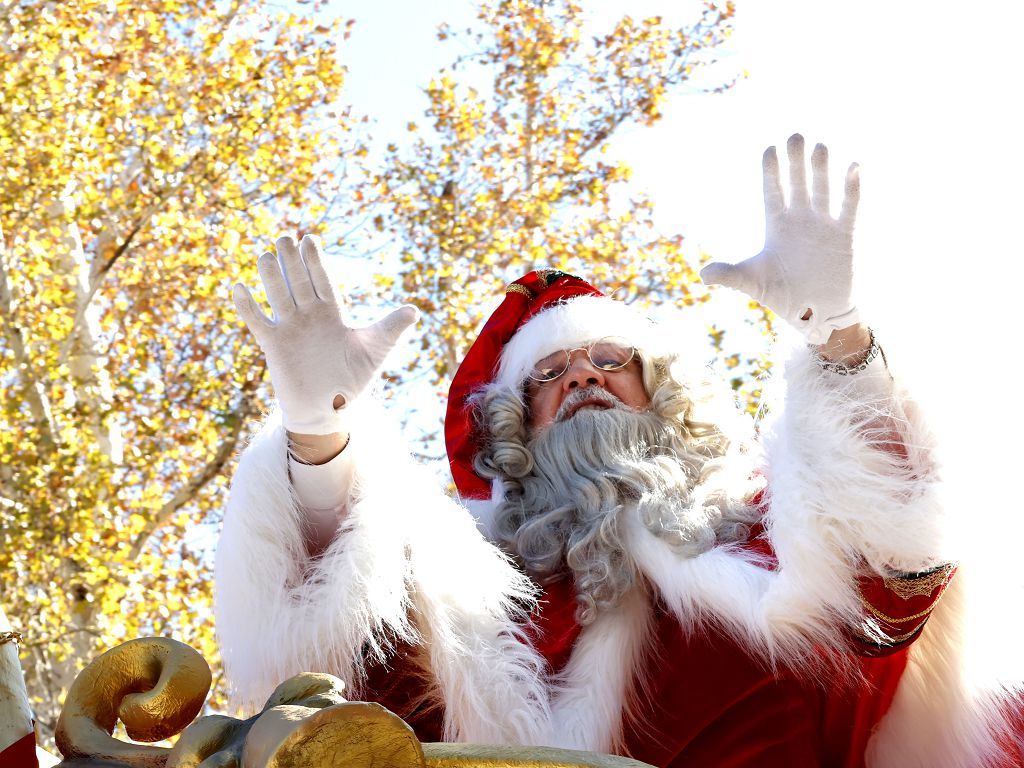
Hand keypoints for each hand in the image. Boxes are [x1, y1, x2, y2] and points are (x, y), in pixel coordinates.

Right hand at [233, 235, 416, 434]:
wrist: (330, 410)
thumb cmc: (354, 379)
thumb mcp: (375, 350)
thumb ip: (391, 328)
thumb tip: (414, 311)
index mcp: (332, 313)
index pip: (322, 280)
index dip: (315, 261)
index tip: (310, 239)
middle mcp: (309, 316)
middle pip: (299, 282)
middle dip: (292, 261)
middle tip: (285, 237)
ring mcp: (290, 329)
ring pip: (278, 296)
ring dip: (272, 278)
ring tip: (267, 255)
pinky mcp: (274, 346)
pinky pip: (258, 322)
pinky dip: (248, 307)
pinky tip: (239, 287)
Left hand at [701, 134, 860, 344]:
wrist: (815, 315)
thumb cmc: (781, 297)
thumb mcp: (752, 283)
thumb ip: (729, 275)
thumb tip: (702, 274)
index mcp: (776, 227)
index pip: (772, 192)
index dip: (771, 172)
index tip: (769, 149)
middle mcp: (800, 220)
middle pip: (797, 183)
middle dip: (796, 161)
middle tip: (795, 135)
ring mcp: (823, 225)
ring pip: (822, 190)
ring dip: (822, 170)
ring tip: (819, 147)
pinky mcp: (844, 236)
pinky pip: (849, 207)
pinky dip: (852, 189)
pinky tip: (853, 167)